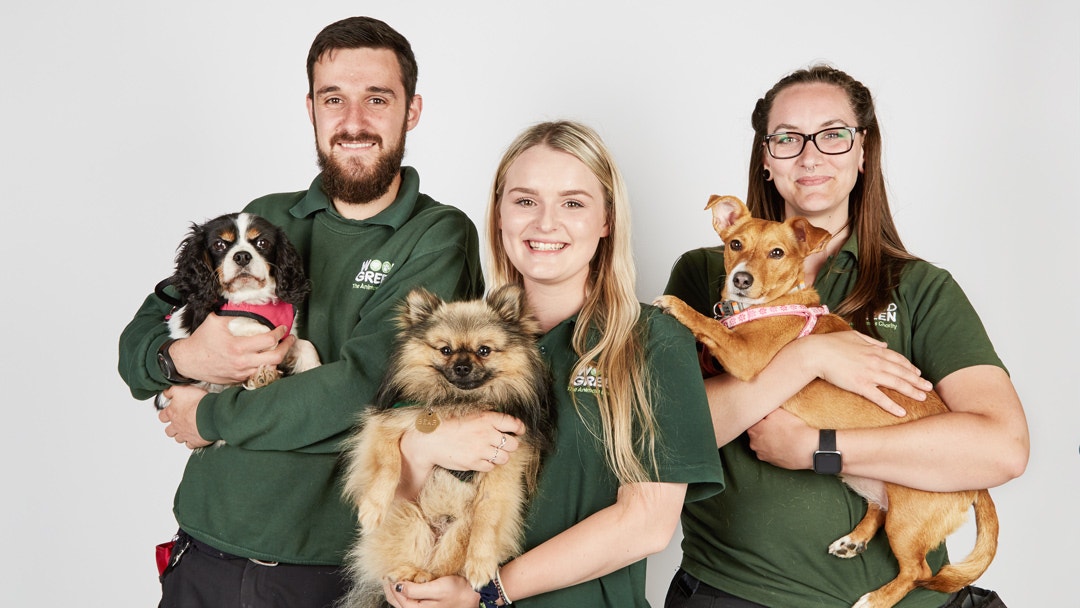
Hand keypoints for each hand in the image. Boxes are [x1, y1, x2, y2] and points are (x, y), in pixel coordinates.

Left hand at [158, 385, 211, 448]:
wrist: (210, 414)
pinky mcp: (195, 441)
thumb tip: (165, 393)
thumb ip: (171, 391)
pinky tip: (196, 437)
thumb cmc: (197, 402)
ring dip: (182, 435)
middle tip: (178, 424)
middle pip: (169, 431)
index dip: (165, 415)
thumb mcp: (181, 390)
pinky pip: (191, 445)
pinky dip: (192, 442)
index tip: (168, 414)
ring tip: (187, 430)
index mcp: (172, 413)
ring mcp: (185, 435)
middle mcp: (177, 425)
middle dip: (172, 428)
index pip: (162, 417)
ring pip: (178, 439)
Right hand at [169, 314, 292, 384]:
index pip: (268, 341)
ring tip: (281, 349)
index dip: (280, 333)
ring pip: (269, 369)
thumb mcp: (215, 321)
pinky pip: (258, 376)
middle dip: (287, 347)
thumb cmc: (201, 340)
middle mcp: (242, 363)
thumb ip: (232, 313)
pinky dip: (267, 368)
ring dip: (278, 359)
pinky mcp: (238, 380)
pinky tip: (269, 360)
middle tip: (290, 340)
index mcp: (238, 347)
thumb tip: (246, 303)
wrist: (187, 361)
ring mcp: (241, 374)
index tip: (283, 328)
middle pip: (275, 358)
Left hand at [384, 576, 477, 607]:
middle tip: (387, 572)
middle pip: (395, 599)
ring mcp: (420, 607)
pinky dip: (404, 588)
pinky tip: (406, 580)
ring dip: (395, 587)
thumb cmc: (457, 592)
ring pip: (400, 599)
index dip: (391, 582)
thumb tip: (398, 586)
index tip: (389, 570)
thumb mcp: (437, 589)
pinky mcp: (424, 603)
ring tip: (394, 575)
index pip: (396, 595)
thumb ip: (416, 590)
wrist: (472, 595)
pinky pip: (408, 597)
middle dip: (390, 585)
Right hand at [402, 410, 525, 472]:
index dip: (519, 429)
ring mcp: (481, 449)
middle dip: (511, 445)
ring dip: (501, 456)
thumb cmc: (448, 425)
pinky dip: (488, 464)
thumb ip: (487, 419)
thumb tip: (504, 423)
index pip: (513, 424)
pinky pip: (491, 467)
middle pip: (513, 444)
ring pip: (505, 458)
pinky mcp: (474, 463)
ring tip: (492, 453)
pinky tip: (481, 459)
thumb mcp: (469, 415)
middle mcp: (487, 434)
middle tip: (504, 444)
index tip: (518, 431)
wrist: (430, 440)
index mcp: (486, 418)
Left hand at [747, 409, 814, 469]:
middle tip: (776, 427)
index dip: (760, 420)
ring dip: (768, 441)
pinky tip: (783, 446)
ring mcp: (762, 455)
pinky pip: (770, 453)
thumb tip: (762, 410)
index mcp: (753, 430)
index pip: (751, 423)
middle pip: (755, 434)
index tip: (767, 419)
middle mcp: (753, 444)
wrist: (805, 449)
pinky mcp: (771, 462)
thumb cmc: (792, 429)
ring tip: (781, 437)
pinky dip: (774, 449)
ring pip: (762, 444)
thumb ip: (765, 411)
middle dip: (763, 430)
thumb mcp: (777, 412)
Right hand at [798, 330, 931, 415]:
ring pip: (896, 383)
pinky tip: (902, 411)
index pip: (898, 359)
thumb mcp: (853, 335)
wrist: (816, 353)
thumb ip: (870, 340)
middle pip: (902, 372)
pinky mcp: (860, 385)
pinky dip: (892, 405)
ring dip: (912, 391)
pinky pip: (880, 397)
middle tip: (929, 387)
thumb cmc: (831, 343)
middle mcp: (876, 361)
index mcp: (874, 349)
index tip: (918, 373)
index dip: (910, 367)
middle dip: (917, 380)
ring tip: (923, 397)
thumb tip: (883, 344)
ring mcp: (869, 374)